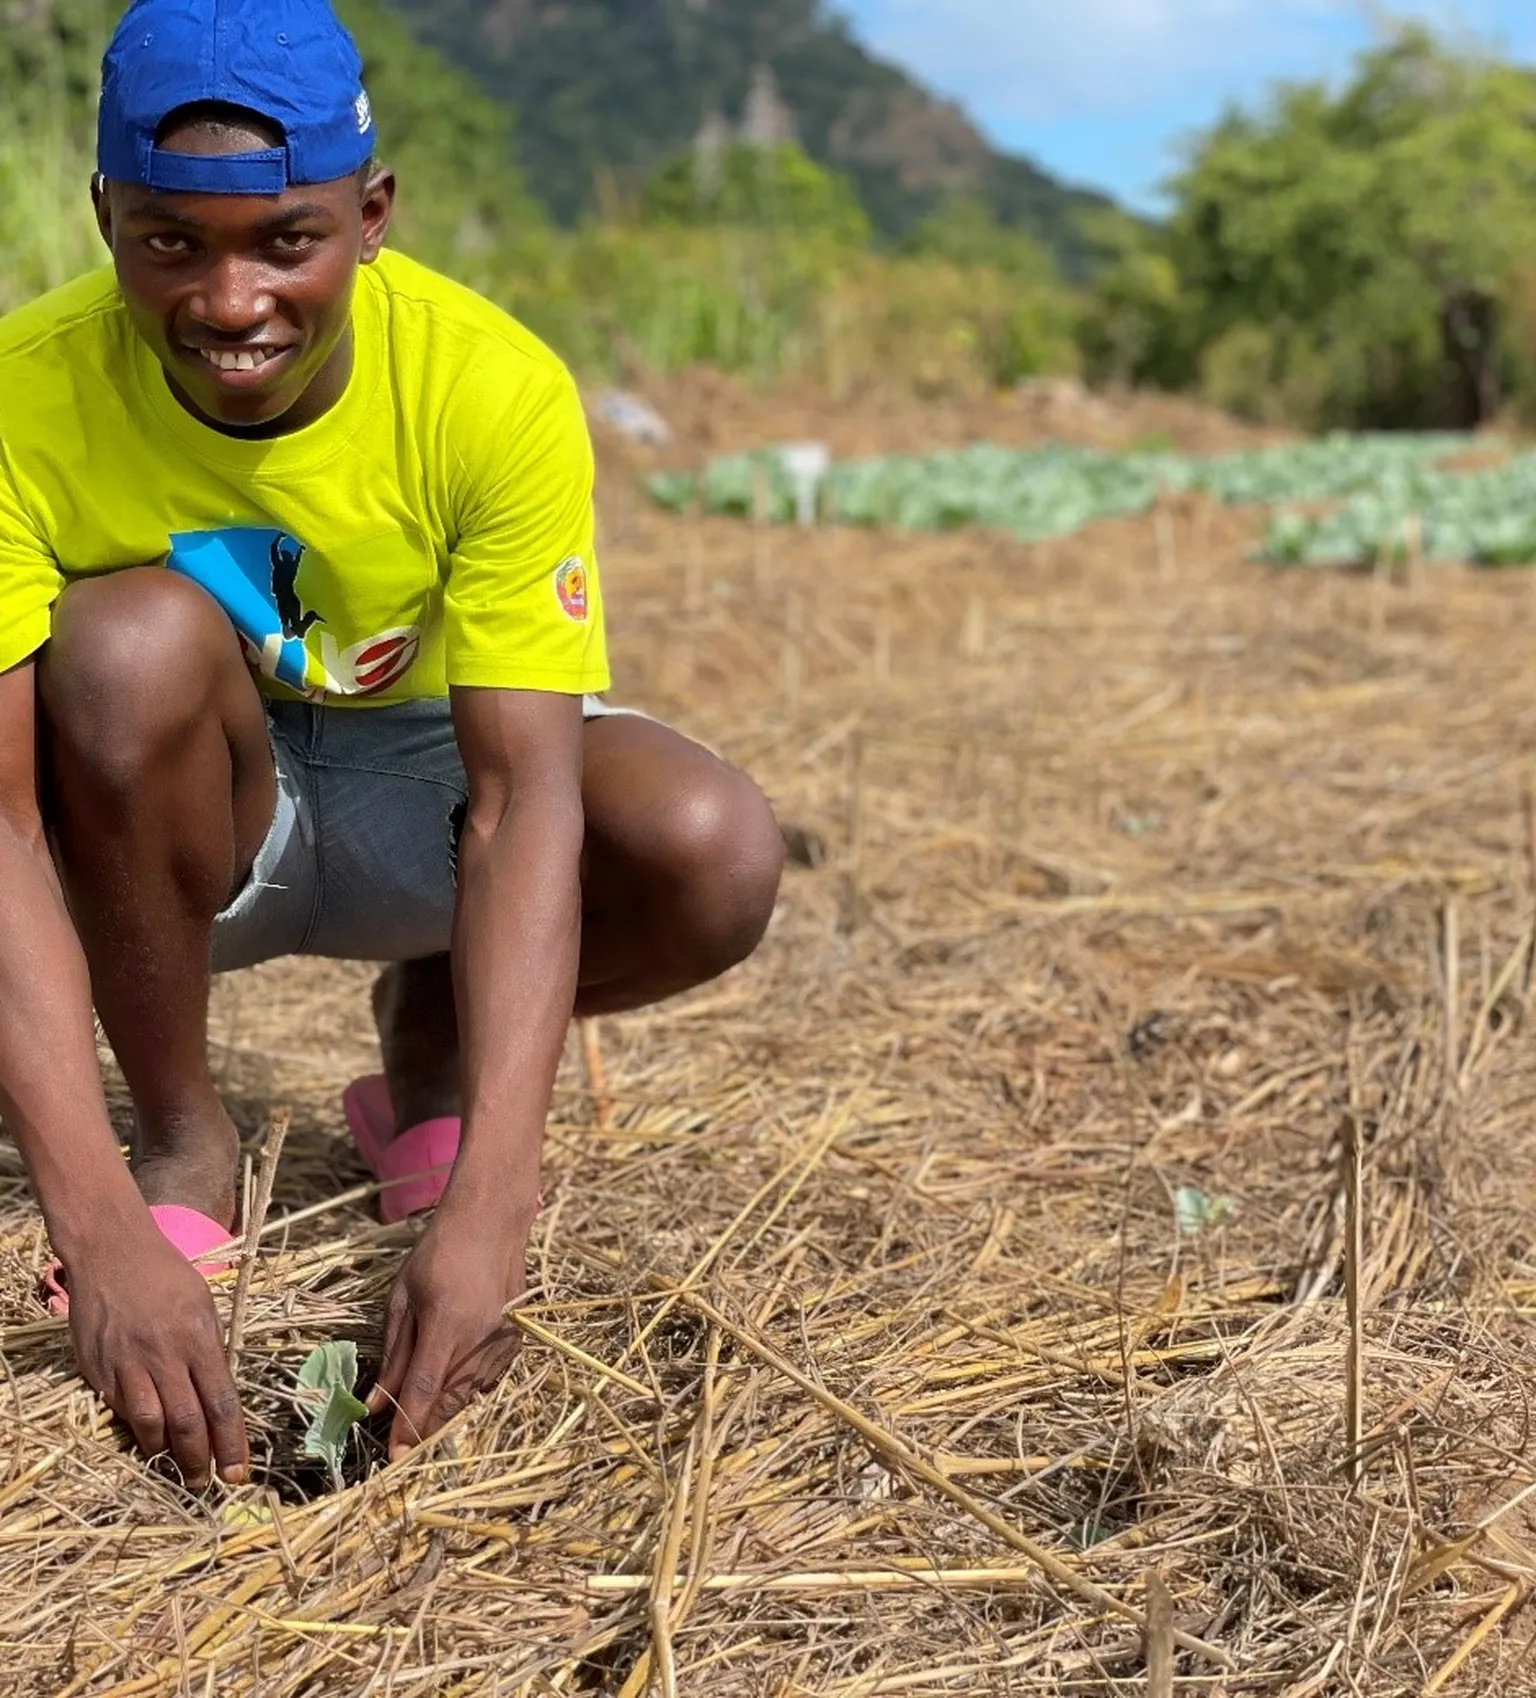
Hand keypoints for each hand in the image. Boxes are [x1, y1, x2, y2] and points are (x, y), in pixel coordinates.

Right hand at [66, 1228, 247, 1489]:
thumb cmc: (165, 1274)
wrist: (111, 1250)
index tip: (239, 1472)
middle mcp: (164, 1355)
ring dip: (166, 1453)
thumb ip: (210, 1348)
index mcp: (198, 1337)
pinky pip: (119, 1410)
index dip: (232, 1442)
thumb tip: (219, 1393)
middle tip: (207, 1483)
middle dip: (201, 1459)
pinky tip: (147, 1440)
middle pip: (187, 1421)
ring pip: (149, 1424)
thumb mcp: (203, 1303)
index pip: (221, 1401)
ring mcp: (127, 1364)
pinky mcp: (98, 1369)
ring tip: (177, 1468)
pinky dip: (135, 1430)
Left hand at [368, 1210, 525, 1459]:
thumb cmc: (439, 1252)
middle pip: (451, 1402)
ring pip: (471, 1397)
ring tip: (423, 1416)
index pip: (424, 1389)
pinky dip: (468, 1391)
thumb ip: (394, 1354)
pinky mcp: (517, 1340)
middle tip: (402, 1444)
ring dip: (446, 1412)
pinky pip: (489, 1380)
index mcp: (447, 1323)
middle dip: (425, 1429)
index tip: (394, 1457)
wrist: (492, 1223)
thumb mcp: (403, 1298)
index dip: (408, 1427)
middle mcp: (481, 1338)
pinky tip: (452, 1384)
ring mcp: (504, 1341)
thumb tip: (377, 1403)